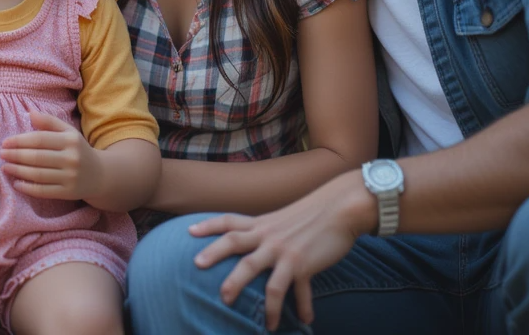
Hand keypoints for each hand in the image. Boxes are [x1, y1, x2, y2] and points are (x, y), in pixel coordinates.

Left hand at [0, 111, 102, 201]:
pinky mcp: (68, 193)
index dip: (20, 141)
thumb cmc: (78, 150)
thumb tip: (29, 113)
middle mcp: (71, 158)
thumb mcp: (68, 132)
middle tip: (1, 155)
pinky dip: (28, 188)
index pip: (40, 139)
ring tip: (5, 168)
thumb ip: (49, 122)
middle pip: (37, 157)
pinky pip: (44, 191)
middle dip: (16, 156)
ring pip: (38, 175)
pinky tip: (16, 184)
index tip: (5, 143)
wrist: (100, 175)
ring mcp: (70, 177)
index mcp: (70, 140)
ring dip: (18, 171)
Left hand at [189, 171, 374, 330]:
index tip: (189, 231)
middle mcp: (268, 235)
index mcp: (262, 224)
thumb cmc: (313, 215)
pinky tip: (303, 320)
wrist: (339, 208)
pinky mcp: (302, 263)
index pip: (229, 221)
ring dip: (240, 287)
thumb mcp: (284, 220)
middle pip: (234, 243)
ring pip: (254, 269)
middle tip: (196, 265)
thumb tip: (259, 246)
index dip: (208, 225)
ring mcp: (283, 250)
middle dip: (214, 253)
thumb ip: (269, 232)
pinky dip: (297, 307)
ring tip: (228, 305)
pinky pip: (292, 290)